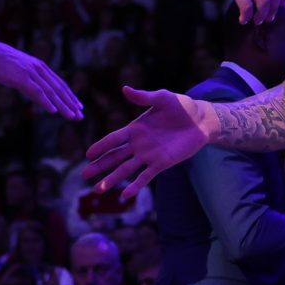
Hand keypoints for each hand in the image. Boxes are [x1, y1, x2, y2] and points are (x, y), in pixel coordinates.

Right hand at [0, 38, 83, 117]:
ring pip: (51, 92)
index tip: (78, 106)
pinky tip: (53, 111)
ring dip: (63, 106)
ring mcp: (31, 73)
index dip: (70, 95)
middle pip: (59, 89)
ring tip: (72, 117)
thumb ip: (28, 76)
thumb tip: (32, 86)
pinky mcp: (22, 78)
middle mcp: (39, 69)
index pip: (59, 83)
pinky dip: (46, 102)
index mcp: (40, 66)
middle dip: (71, 103)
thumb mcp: (19, 68)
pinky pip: (37, 92)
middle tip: (80, 116)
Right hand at [84, 88, 214, 202]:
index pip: (114, 139)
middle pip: (115, 157)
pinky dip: (135, 186)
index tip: (88, 154)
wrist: (200, 120)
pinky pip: (145, 177)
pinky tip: (124, 196)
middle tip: (84, 175)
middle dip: (99, 166)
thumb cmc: (181, 106)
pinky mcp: (161, 164)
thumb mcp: (162, 98)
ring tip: (97, 189)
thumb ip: (143, 97)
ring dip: (112, 179)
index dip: (101, 146)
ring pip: (126, 169)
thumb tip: (124, 89)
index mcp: (135, 128)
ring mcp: (149, 155)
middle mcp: (139, 144)